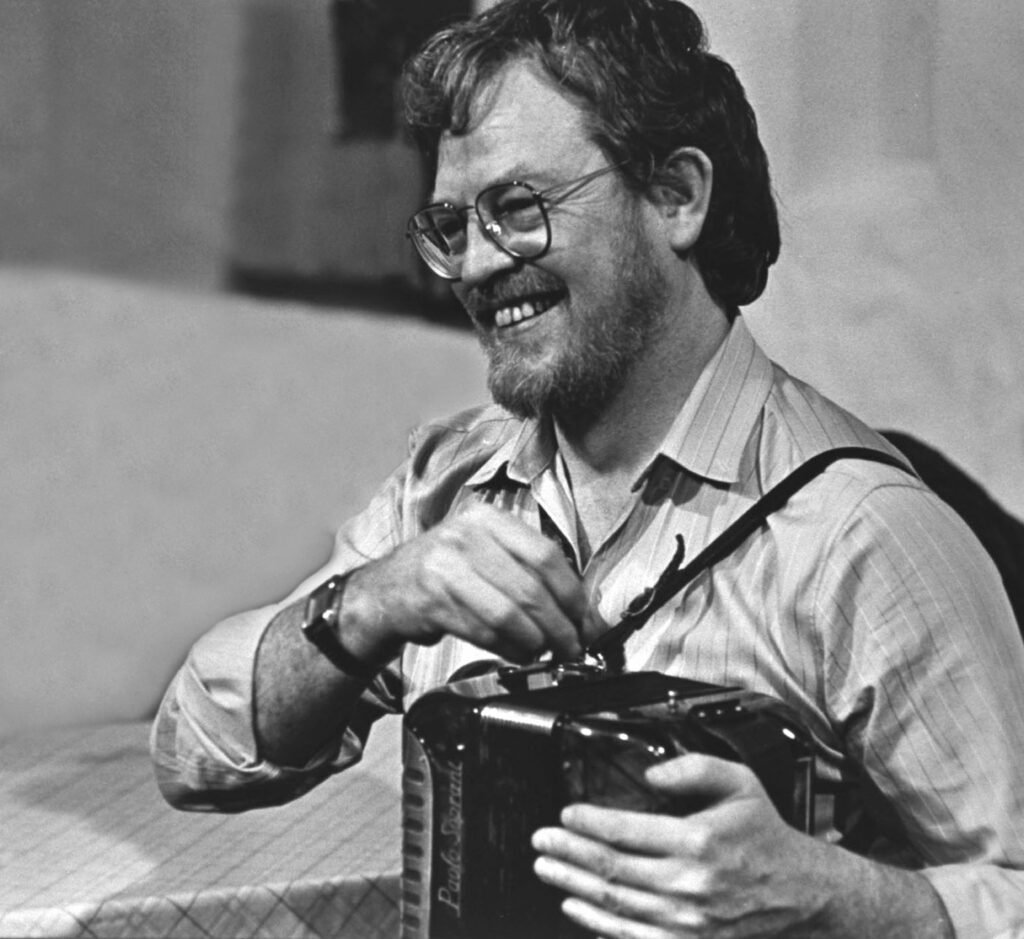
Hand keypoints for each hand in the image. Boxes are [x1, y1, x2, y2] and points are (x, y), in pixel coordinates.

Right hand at [343, 503, 596, 663]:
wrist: (386, 590)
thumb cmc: (446, 572)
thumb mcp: (484, 552)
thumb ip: (529, 571)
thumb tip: (584, 611)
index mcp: (487, 519)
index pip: (544, 555)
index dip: (572, 593)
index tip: (585, 619)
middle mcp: (464, 537)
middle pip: (530, 588)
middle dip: (559, 626)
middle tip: (572, 646)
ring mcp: (444, 568)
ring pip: (508, 614)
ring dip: (535, 641)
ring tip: (545, 652)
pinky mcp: (431, 602)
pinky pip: (484, 633)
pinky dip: (509, 649)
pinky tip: (517, 653)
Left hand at [531, 753, 828, 937]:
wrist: (798, 891)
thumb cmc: (763, 834)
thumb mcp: (739, 782)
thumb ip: (693, 768)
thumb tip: (651, 773)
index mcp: (699, 840)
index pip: (626, 831)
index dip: (588, 823)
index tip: (565, 814)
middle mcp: (690, 883)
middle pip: (612, 868)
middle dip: (568, 854)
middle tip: (541, 842)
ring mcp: (688, 921)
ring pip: (615, 903)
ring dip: (574, 886)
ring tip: (548, 870)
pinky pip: (633, 937)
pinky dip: (598, 924)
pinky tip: (577, 909)